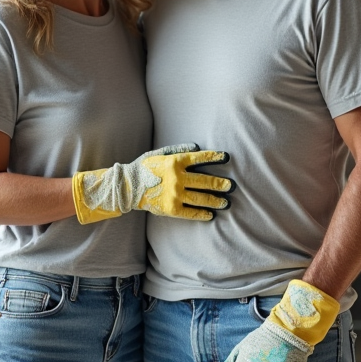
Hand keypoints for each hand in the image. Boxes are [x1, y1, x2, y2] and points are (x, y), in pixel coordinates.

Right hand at [72, 144, 234, 223]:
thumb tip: (196, 147)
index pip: (200, 158)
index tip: (227, 157)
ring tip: (226, 202)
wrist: (128, 186)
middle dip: (221, 183)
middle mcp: (177, 178)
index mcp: (175, 162)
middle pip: (205, 181)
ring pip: (201, 198)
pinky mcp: (171, 208)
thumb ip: (179, 149)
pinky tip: (210, 214)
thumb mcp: (160, 153)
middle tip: (232, 186)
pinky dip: (202, 214)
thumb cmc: (145, 167)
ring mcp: (174, 194)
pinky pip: (191, 212)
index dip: (215, 157)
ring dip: (216, 200)